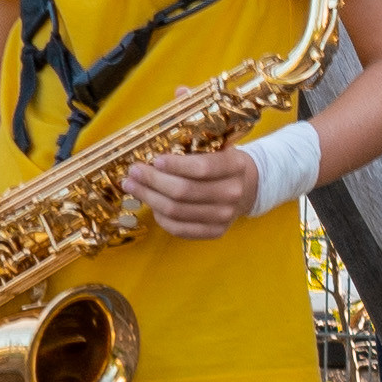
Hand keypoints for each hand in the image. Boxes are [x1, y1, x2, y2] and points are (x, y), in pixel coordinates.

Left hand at [125, 146, 257, 236]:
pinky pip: (179, 229)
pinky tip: (151, 204)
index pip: (201, 168)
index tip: (154, 160)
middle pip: (184, 191)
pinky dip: (160, 217)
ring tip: (133, 186)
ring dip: (149, 198)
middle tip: (134, 172)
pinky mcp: (216, 232)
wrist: (248, 188)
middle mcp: (233, 193)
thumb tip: (150, 157)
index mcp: (235, 166)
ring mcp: (225, 216)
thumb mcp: (218, 149)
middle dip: (152, 181)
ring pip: (177, 211)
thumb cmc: (224, 164)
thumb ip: (193, 151)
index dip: (175, 165)